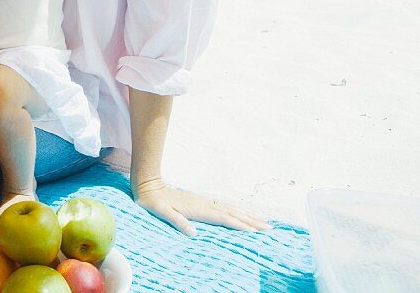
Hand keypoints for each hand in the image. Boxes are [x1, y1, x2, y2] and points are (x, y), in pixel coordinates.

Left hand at [133, 177, 271, 235]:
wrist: (149, 185)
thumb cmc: (154, 202)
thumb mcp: (161, 212)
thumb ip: (176, 222)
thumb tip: (193, 234)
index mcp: (198, 209)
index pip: (223, 219)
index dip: (240, 225)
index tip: (256, 231)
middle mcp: (204, 204)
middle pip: (233, 213)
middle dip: (252, 220)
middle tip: (270, 228)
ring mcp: (204, 201)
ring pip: (231, 208)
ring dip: (248, 215)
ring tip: (264, 221)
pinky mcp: (201, 201)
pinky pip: (224, 206)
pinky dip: (237, 210)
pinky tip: (242, 213)